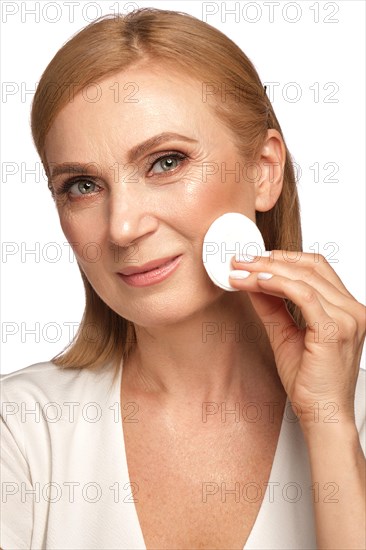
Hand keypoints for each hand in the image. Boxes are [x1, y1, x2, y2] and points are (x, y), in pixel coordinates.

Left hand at [229, 250, 365, 433]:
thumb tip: (252, 282)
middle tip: (241, 260)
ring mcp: (348, 318)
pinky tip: (256, 283)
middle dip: (271, 259)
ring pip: (305, 277)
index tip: (254, 259)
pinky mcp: (335, 330)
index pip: (316, 268)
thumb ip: (272, 307)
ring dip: (268, 270)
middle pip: (311, 266)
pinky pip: (303, 295)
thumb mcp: (286, 334)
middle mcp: (352, 310)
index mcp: (345, 309)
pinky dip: (277, 284)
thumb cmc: (310, 382)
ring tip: (241, 270)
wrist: (322, 415)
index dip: (284, 258)